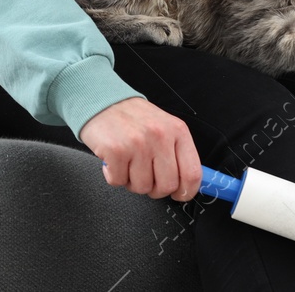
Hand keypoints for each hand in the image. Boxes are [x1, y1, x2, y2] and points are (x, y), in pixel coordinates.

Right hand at [80, 97, 202, 201]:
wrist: (102, 100)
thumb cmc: (133, 118)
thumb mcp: (164, 127)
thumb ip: (177, 153)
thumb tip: (188, 184)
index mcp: (177, 131)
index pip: (193, 174)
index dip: (186, 192)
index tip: (178, 194)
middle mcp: (160, 136)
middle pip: (167, 186)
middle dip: (154, 188)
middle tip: (144, 175)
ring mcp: (138, 143)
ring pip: (142, 187)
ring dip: (132, 181)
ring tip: (127, 163)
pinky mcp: (115, 150)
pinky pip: (119, 181)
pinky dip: (114, 176)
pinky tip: (113, 161)